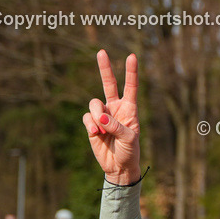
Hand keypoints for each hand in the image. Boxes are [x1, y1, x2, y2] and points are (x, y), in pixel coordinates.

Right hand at [83, 50, 141, 184]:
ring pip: (94, 104)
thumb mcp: (129, 139)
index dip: (131, 72)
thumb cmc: (130, 151)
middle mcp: (116, 108)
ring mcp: (102, 115)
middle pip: (108, 84)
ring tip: (102, 131)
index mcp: (130, 109)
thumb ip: (116, 126)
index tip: (132, 56)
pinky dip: (91, 125)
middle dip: (105, 68)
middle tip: (101, 52)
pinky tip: (97, 135)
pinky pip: (87, 117)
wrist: (118, 166)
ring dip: (96, 115)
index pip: (130, 87)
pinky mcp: (92, 124)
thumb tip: (101, 118)